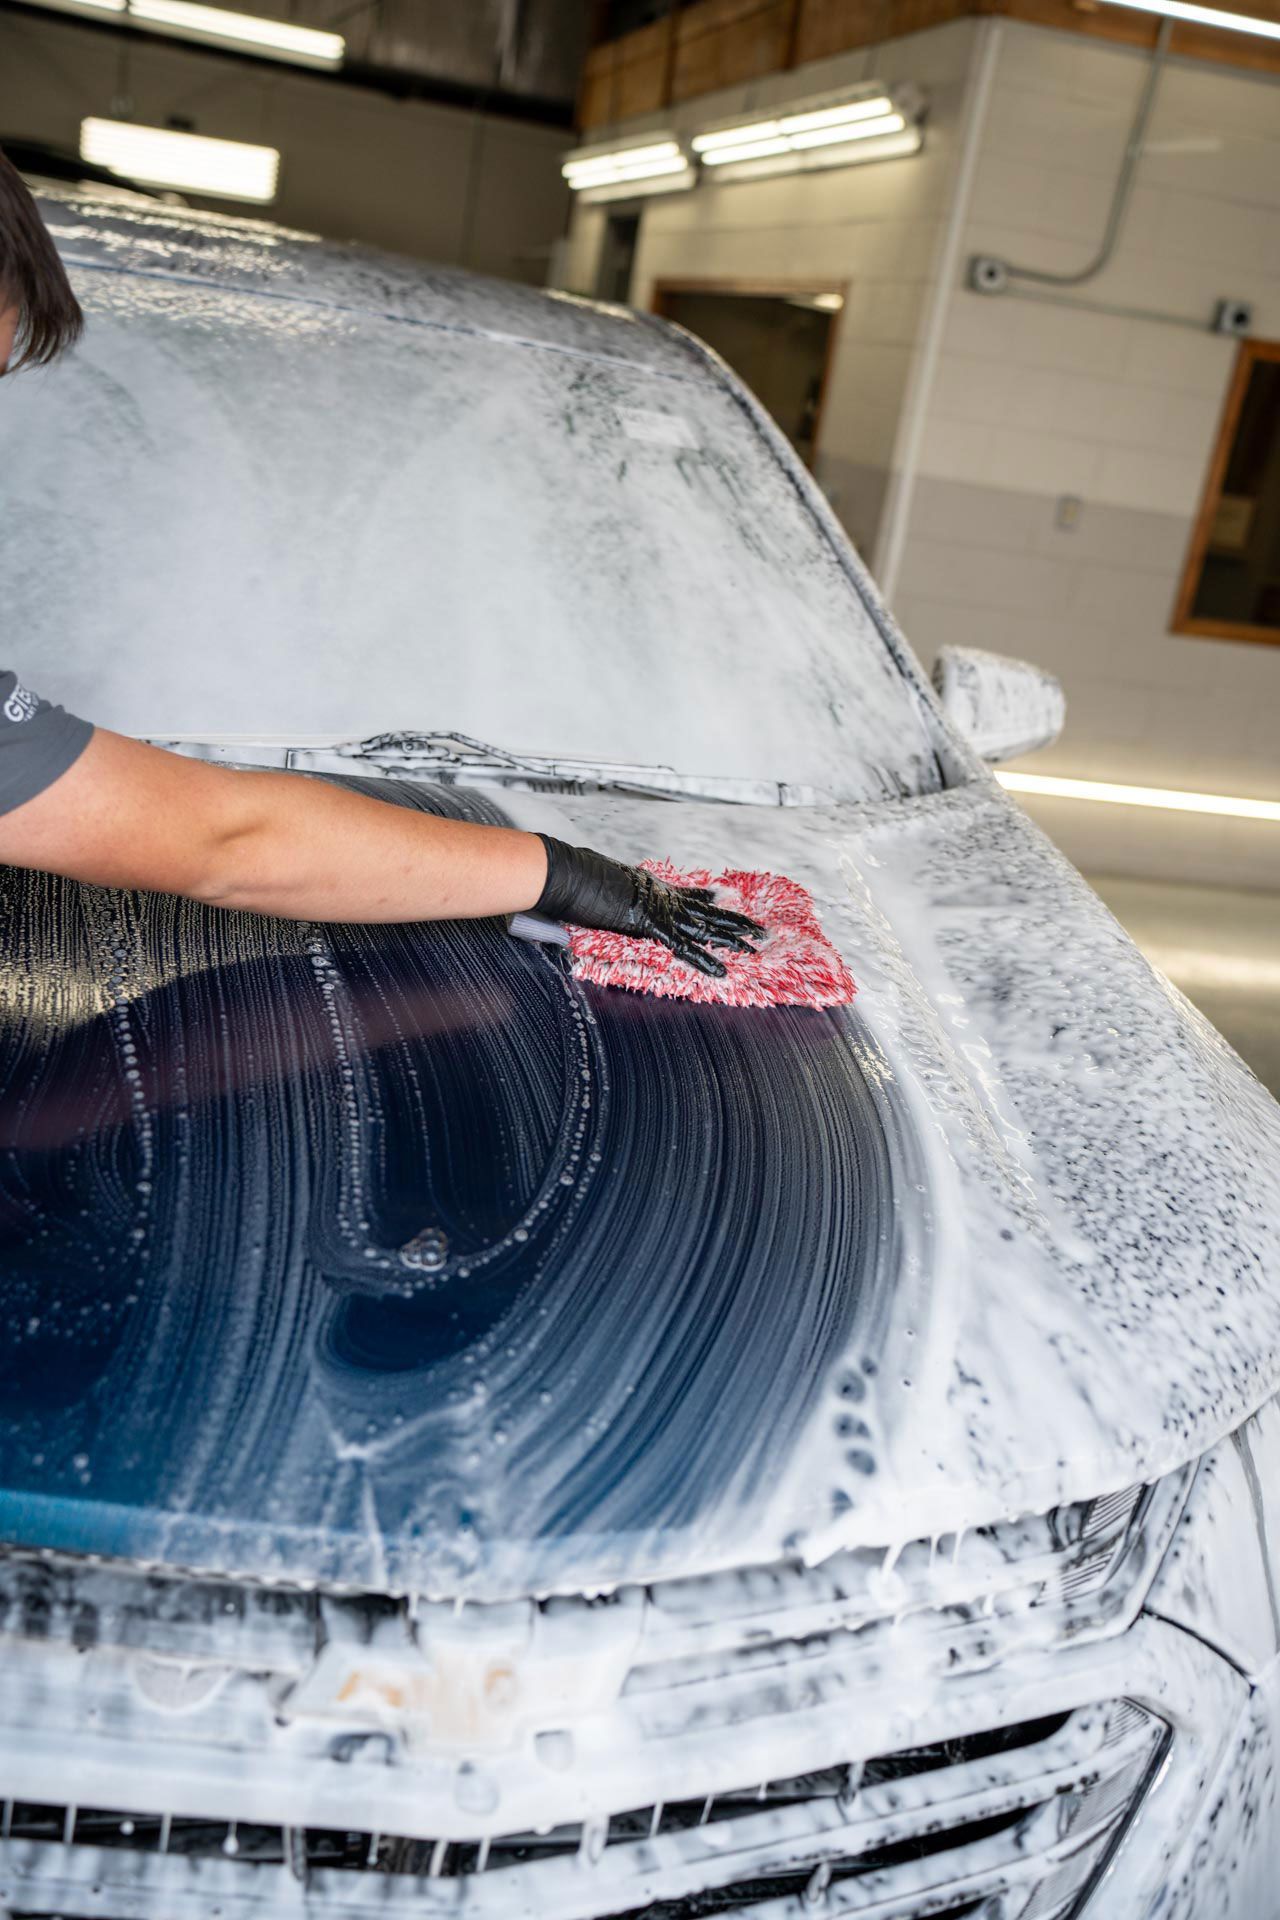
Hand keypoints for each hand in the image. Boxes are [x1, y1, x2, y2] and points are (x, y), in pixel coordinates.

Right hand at [534, 835, 762, 977]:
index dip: (705, 895)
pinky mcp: (653, 925)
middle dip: (734, 921)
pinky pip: (684, 947)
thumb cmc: (574, 874)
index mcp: (650, 886)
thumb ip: (604, 884)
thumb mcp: (595, 879)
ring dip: (732, 938)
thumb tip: (593, 879)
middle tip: (759, 928)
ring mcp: (659, 910)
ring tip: (756, 946)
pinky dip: (704, 960)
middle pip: (706, 910)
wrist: (569, 872)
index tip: (720, 895)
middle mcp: (662, 896)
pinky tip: (723, 971)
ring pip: (705, 926)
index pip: (684, 892)